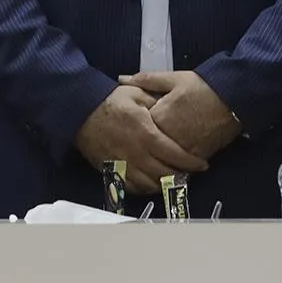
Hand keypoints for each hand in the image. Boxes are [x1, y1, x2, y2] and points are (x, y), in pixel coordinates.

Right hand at [75, 85, 208, 195]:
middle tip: (191, 173)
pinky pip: (133, 188)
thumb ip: (156, 101)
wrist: (79, 112)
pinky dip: (146, 189)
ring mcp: (123, 165)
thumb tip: (172, 108)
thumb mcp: (135, 93)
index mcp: (145, 133)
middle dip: (182, 176)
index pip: (175, 154)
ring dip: (165, 184)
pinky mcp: (112, 171)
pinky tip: (154, 183)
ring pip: (151, 184)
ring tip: (175, 179)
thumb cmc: (109, 101)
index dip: (191, 162)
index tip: (202, 165)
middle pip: (165, 174)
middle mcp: (136, 153)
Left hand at [119, 70, 240, 161]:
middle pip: (149, 149)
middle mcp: (169, 137)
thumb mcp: (174, 78)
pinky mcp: (198, 156)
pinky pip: (181, 167)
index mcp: (160, 117)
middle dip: (145, 148)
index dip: (136, 127)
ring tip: (158, 155)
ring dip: (160, 160)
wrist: (233, 98)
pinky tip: (174, 161)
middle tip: (143, 145)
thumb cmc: (202, 86)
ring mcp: (184, 149)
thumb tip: (122, 78)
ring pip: (165, 161)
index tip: (134, 125)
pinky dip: (177, 165)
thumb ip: (146, 80)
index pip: (139, 129)